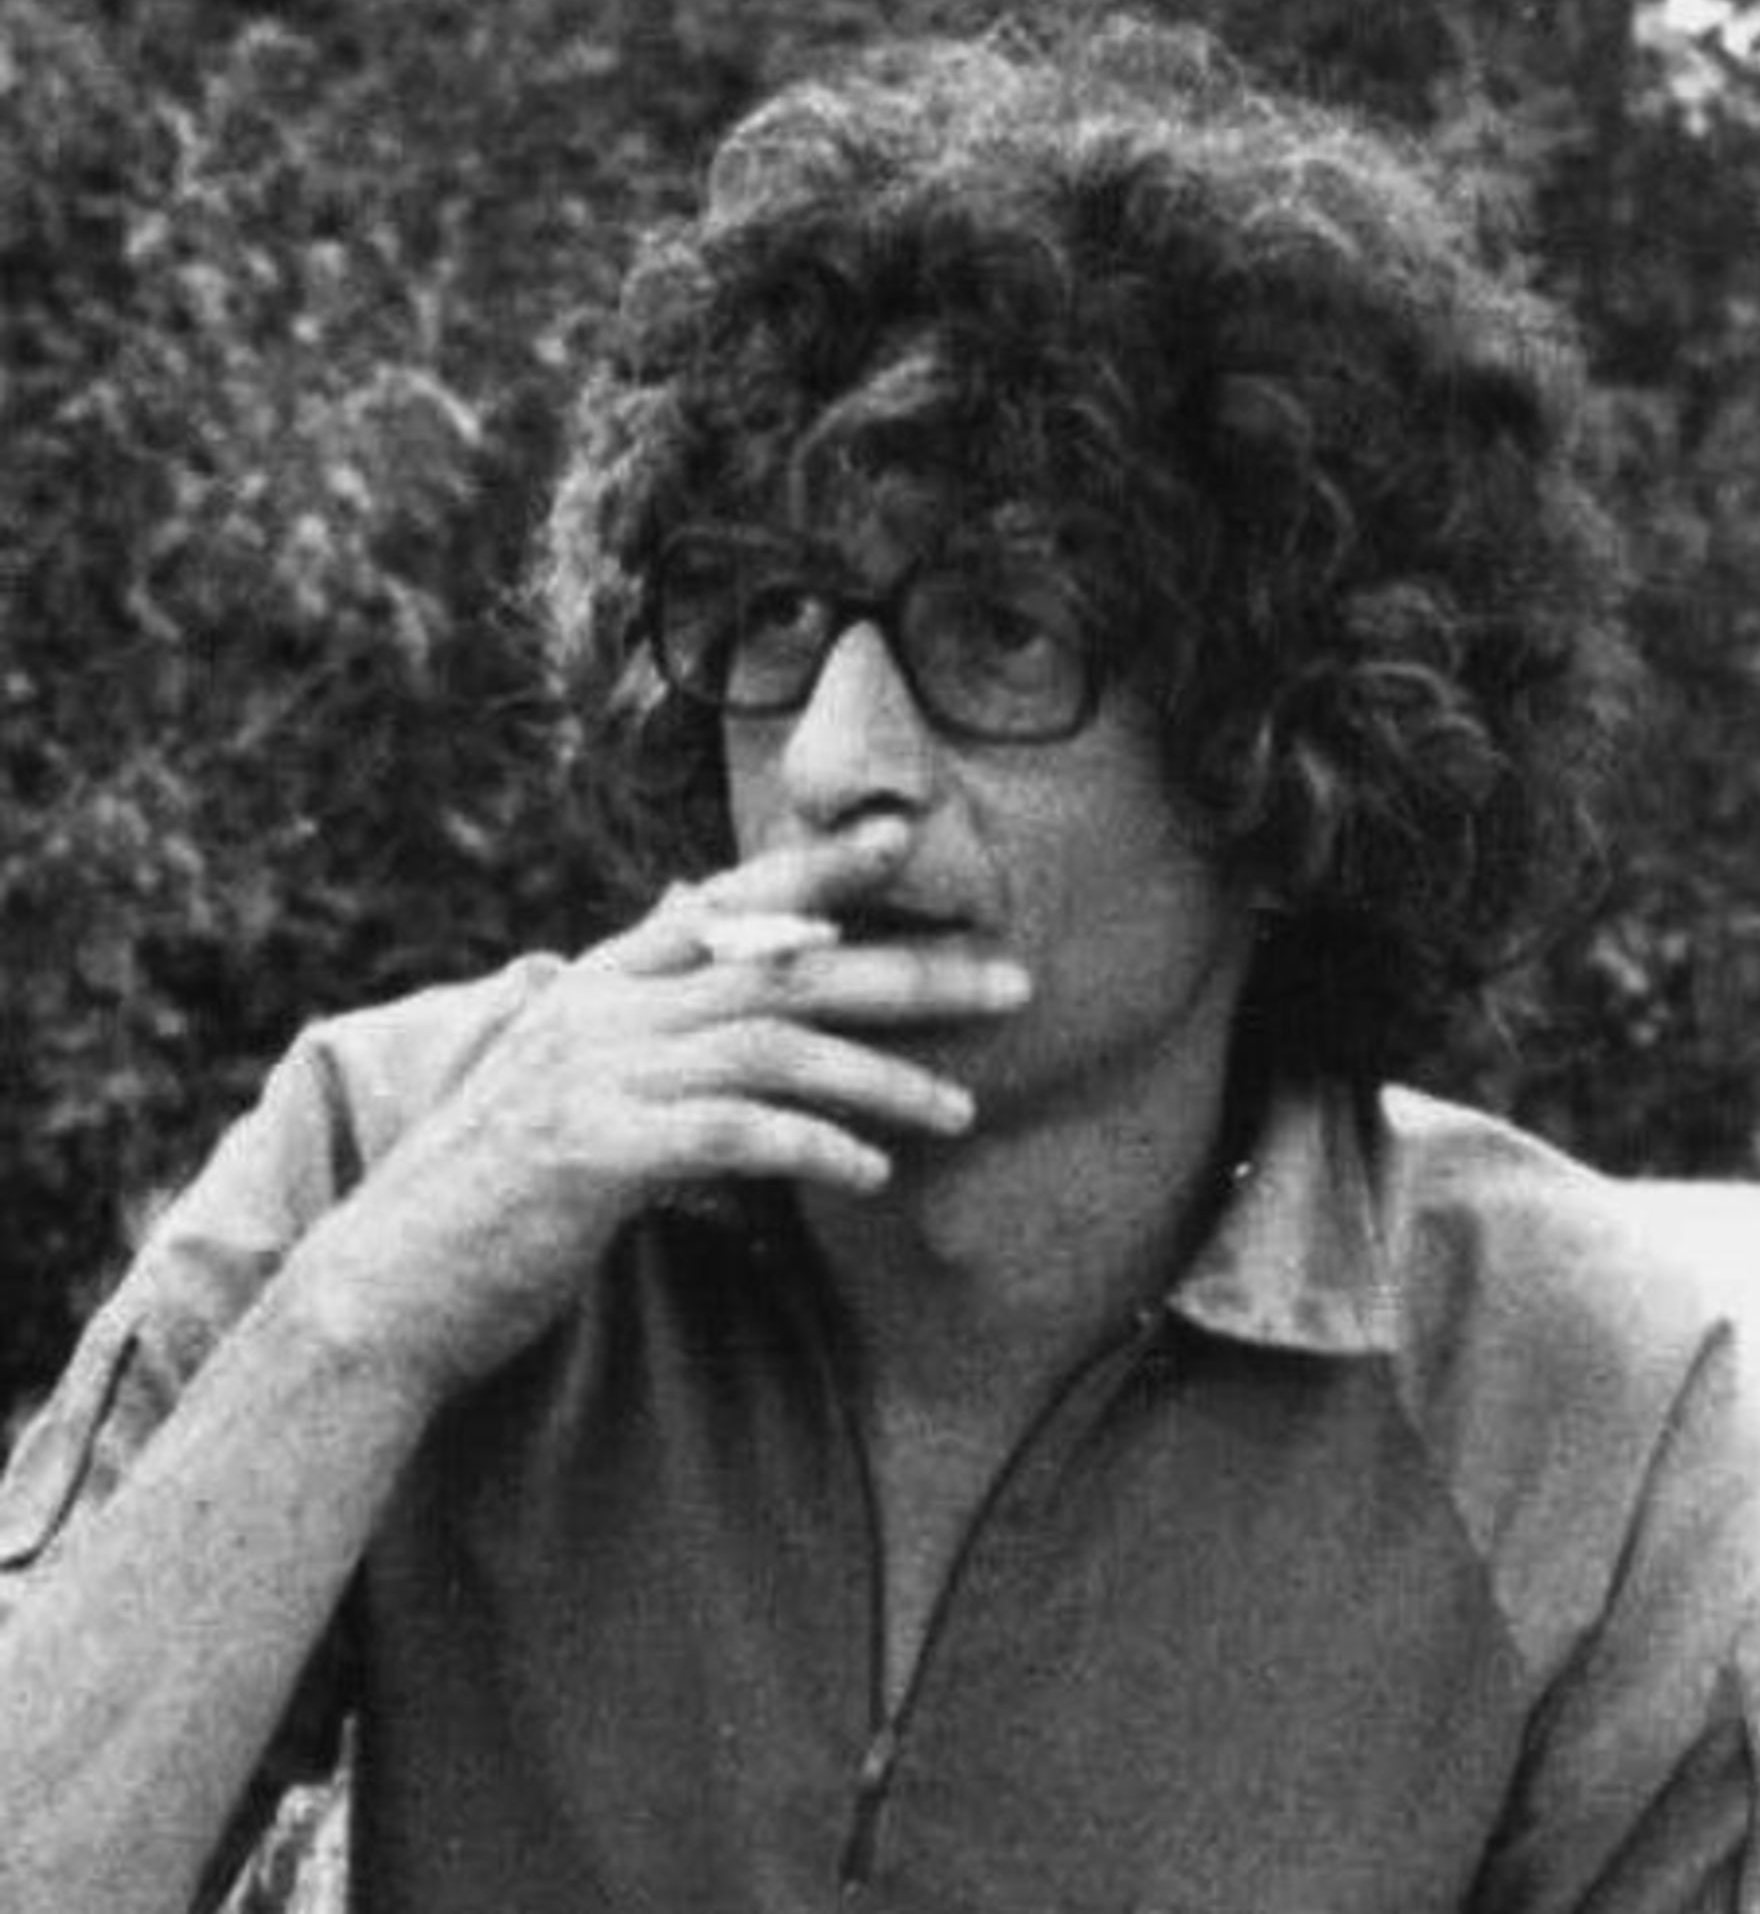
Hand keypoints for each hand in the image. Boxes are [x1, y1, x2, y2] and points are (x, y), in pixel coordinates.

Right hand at [282, 819, 1029, 1398]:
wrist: (386, 1285)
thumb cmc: (492, 1191)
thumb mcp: (563, 1080)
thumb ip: (641, 1017)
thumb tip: (700, 949)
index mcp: (599, 982)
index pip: (726, 902)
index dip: (818, 863)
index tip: (907, 837)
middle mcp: (600, 1007)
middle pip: (783, 966)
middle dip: (907, 970)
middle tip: (1011, 983)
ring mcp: (593, 1072)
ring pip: (774, 1047)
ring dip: (884, 1077)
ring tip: (964, 1109)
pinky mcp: (592, 1151)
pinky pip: (733, 1134)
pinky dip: (814, 1148)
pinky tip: (872, 1174)